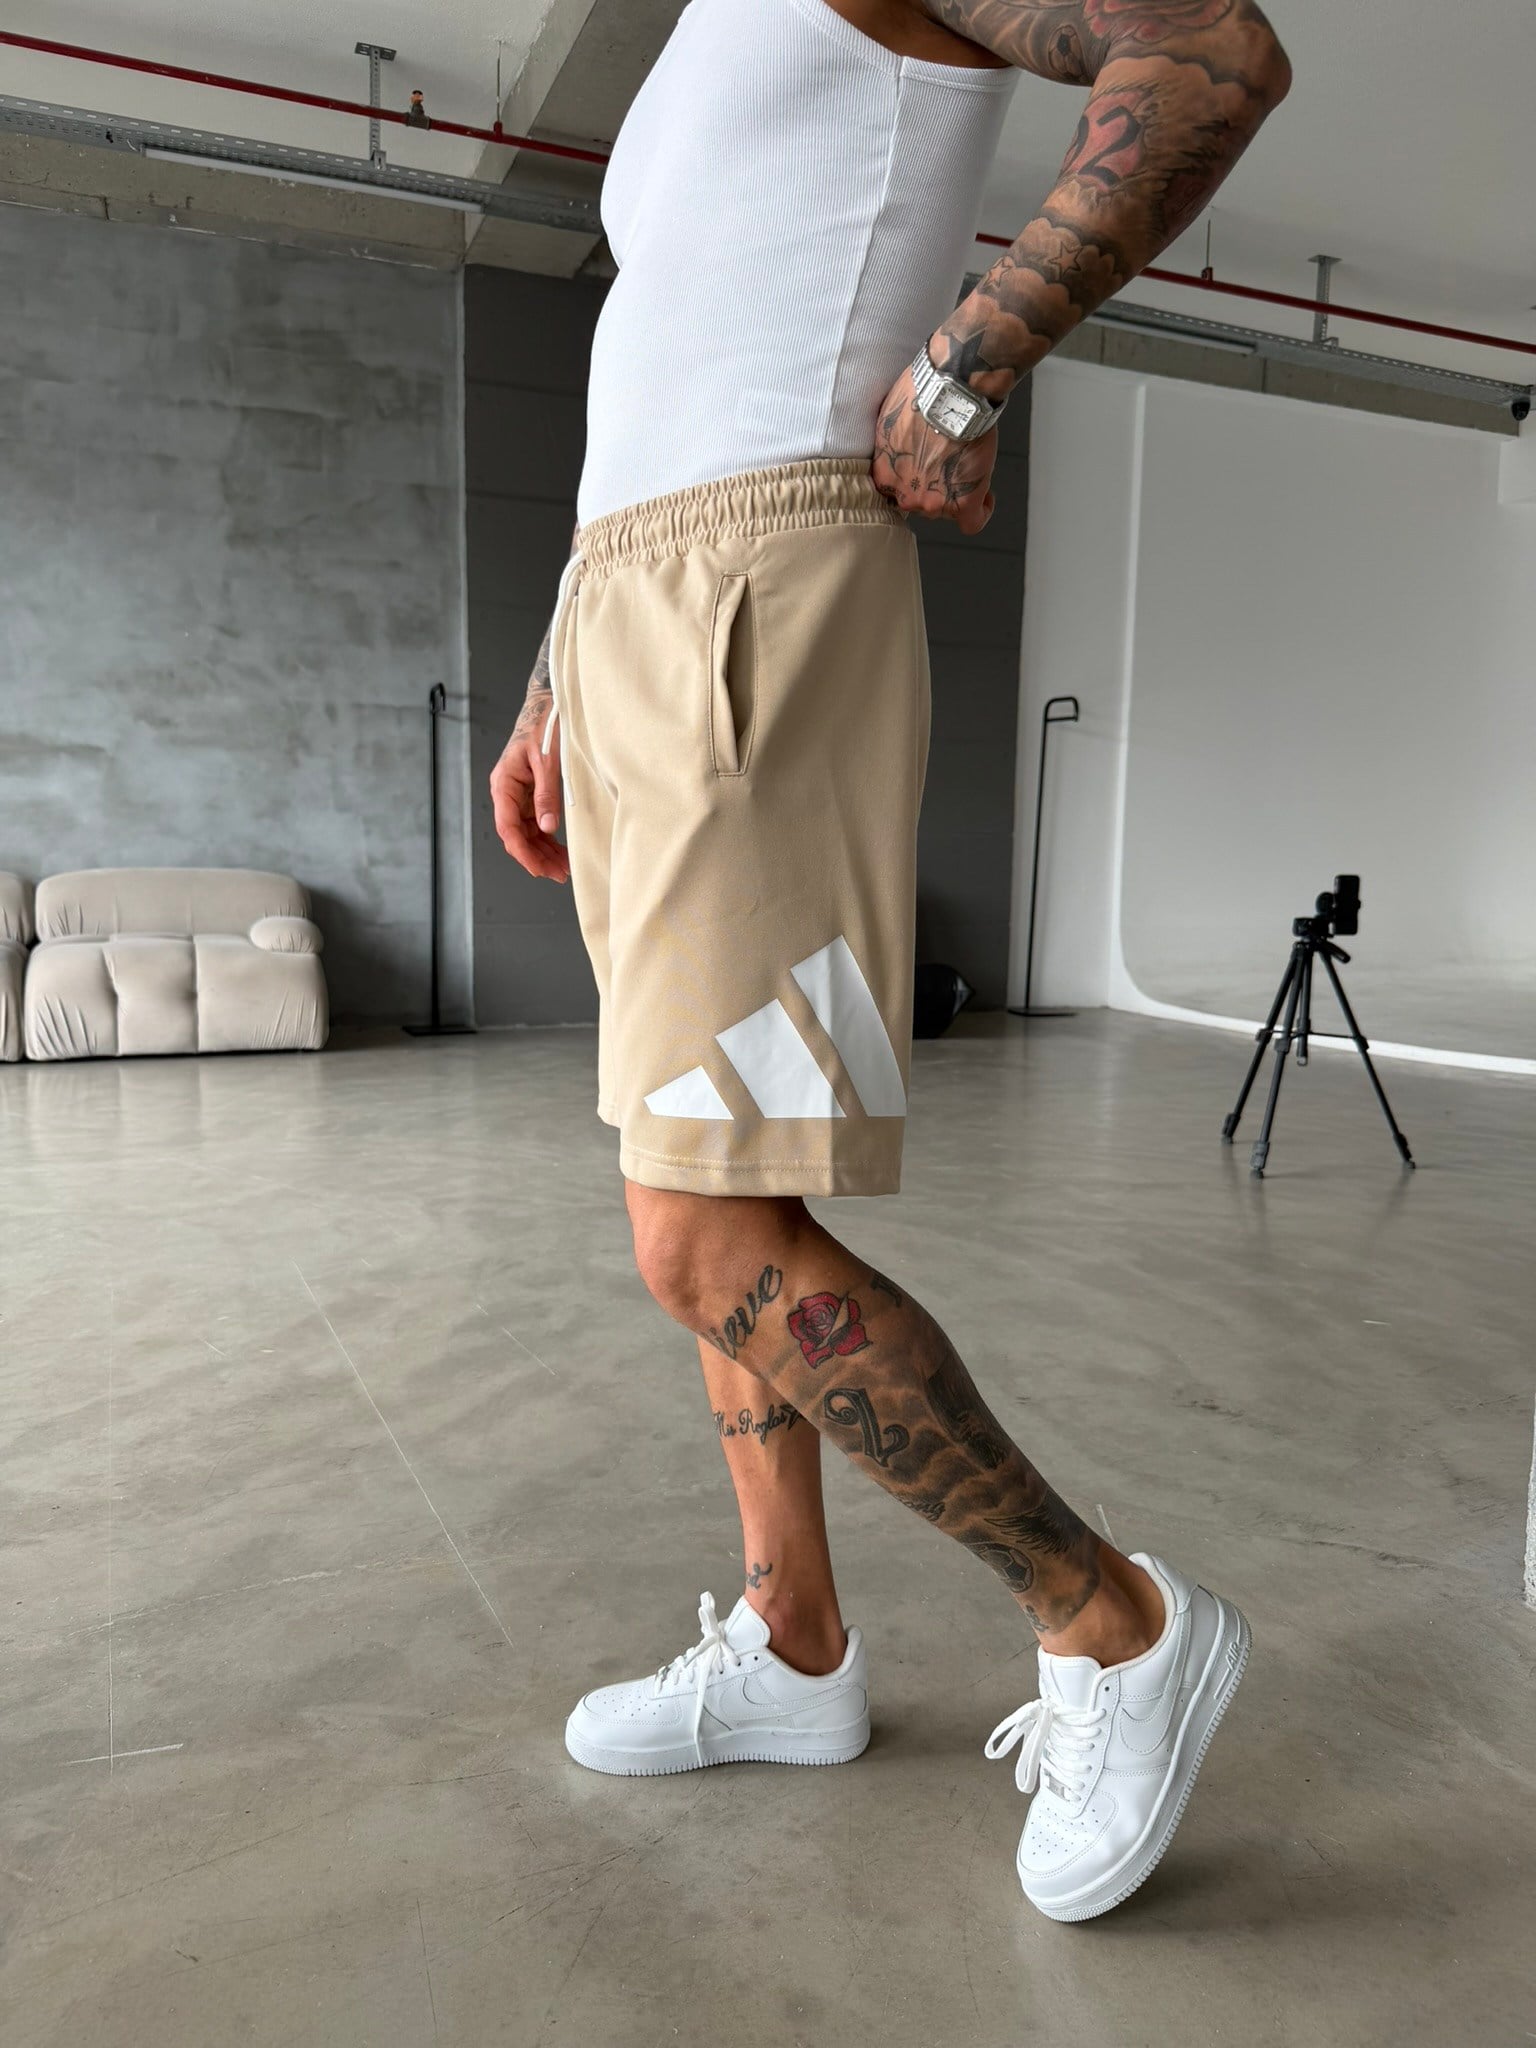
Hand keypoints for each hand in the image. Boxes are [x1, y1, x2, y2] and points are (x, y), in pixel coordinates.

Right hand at [490, 692, 569, 883]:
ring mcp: (517, 796)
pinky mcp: (529, 795)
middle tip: (559, 874)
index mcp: (504, 784)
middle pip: (517, 835)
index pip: (508, 828)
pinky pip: (535, 823)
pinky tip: (560, 852)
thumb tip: (547, 828)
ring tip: (563, 869)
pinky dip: (547, 839)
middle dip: (536, 857)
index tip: (539, 869)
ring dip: (543, 852)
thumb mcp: (548, 761)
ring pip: (526, 833)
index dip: (523, 852)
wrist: (546, 706)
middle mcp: (507, 793)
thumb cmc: (544, 726)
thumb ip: (546, 795)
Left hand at [870, 359, 996, 534]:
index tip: (926, 468)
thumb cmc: (922, 395)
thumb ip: (894, 445)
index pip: (897, 492)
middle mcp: (905, 495)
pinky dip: (981, 510)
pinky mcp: (963, 502)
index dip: (914, 480)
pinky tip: (985, 496)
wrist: (951, 391)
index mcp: (885, 474)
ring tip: (970, 465)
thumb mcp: (891, 420)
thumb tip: (904, 442)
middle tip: (951, 462)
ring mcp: (933, 502)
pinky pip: (973, 522)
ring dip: (958, 492)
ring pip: (947, 511)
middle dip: (936, 486)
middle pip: (923, 503)